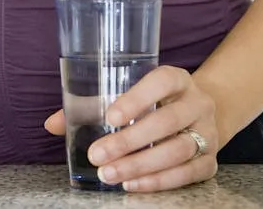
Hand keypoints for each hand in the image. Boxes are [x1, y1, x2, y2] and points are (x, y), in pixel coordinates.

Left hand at [44, 65, 218, 191]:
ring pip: (178, 150)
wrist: (201, 114)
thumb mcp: (129, 94)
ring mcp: (208, 131)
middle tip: (98, 155)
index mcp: (176, 78)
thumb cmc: (154, 103)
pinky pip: (189, 173)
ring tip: (110, 174)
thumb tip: (51, 124)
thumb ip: (91, 105)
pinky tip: (134, 184)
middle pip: (167, 121)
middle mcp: (197, 102)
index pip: (161, 81)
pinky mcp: (212, 159)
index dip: (137, 98)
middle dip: (129, 141)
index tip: (110, 116)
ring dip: (141, 165)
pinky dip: (160, 181)